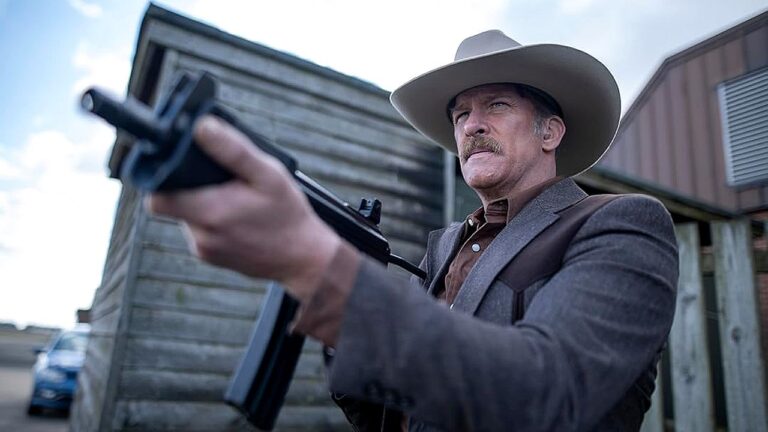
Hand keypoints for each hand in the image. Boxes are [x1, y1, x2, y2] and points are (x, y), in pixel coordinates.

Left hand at [148, 115, 340, 299]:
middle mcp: (200, 235)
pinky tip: (238, 216)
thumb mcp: (268, 174)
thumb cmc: (288, 215)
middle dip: (189, 186)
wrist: (304, 259)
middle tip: (218, 178)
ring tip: (235, 198)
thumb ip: (233, 150)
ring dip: (203, 203)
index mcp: (209, 212)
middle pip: (172, 202)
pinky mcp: (211, 258)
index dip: (161, 177)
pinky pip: (200, 231)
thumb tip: (201, 126)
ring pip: (187, 216)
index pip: (157, 196)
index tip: (178, 165)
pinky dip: (213, 220)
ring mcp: (205, 250)